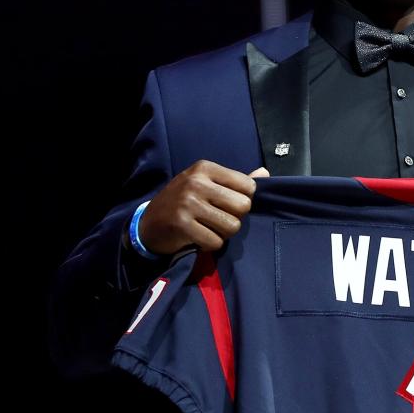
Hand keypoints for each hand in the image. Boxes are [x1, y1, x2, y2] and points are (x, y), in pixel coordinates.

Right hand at [139, 161, 269, 255]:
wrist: (148, 223)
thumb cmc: (184, 201)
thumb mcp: (206, 184)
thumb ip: (235, 181)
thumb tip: (265, 173)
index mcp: (205, 168)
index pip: (248, 185)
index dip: (242, 199)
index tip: (227, 204)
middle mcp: (197, 182)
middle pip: (243, 206)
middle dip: (235, 217)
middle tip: (219, 219)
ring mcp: (188, 203)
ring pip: (232, 226)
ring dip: (224, 233)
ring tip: (210, 228)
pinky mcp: (182, 225)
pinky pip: (215, 242)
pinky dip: (211, 244)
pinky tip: (199, 237)